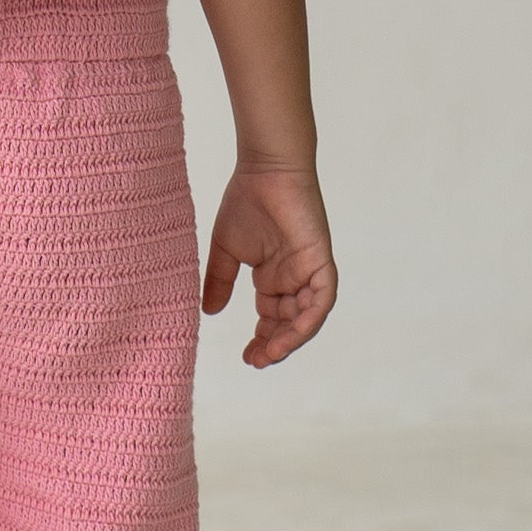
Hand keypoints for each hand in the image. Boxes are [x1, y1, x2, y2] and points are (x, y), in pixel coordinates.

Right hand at [201, 165, 336, 368]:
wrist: (265, 169)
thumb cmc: (246, 201)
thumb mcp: (227, 250)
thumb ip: (220, 281)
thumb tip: (209, 313)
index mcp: (274, 276)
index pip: (271, 318)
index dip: (261, 340)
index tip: (246, 357)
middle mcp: (294, 278)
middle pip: (289, 323)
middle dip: (274, 345)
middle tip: (255, 361)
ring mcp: (309, 270)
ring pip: (308, 316)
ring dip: (292, 339)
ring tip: (271, 354)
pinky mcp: (320, 259)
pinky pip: (323, 297)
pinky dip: (310, 318)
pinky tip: (293, 334)